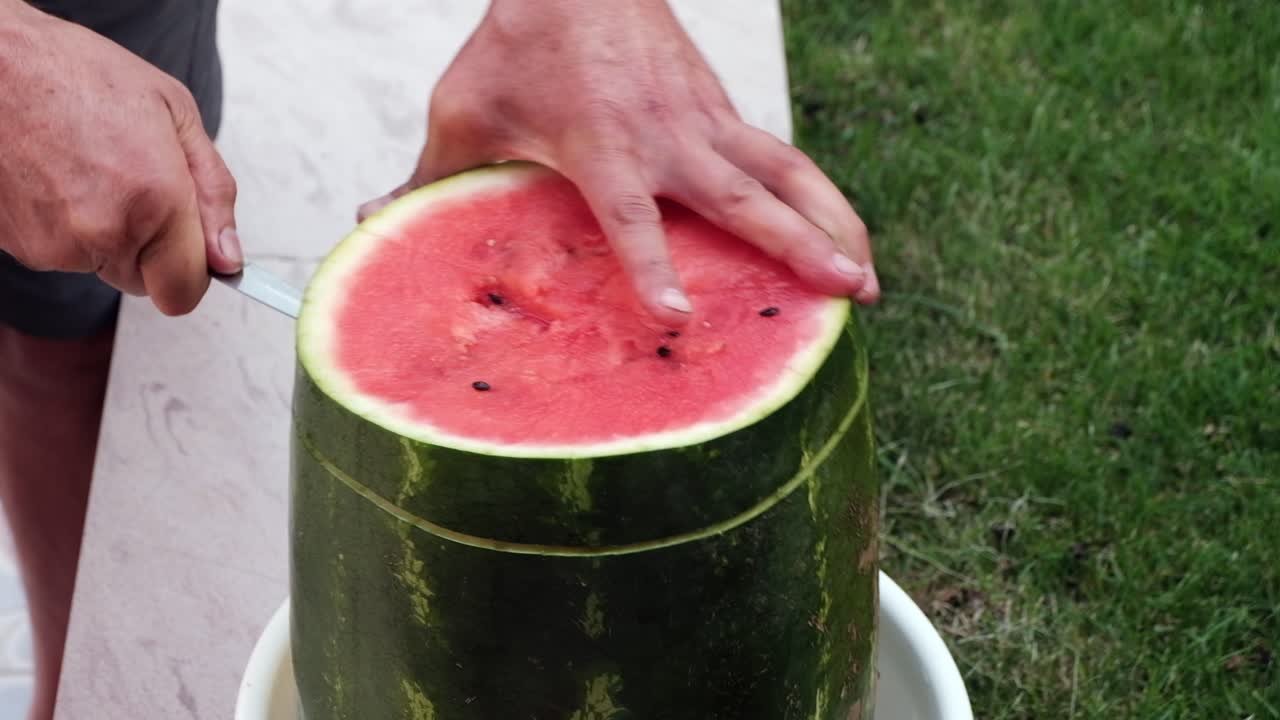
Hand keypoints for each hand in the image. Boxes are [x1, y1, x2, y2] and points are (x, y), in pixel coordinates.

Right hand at [0, 2, 240, 315]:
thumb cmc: (75, 72)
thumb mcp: (175, 112)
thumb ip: (213, 193)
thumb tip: (228, 257)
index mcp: (155, 201)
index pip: (185, 292)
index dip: (193, 273)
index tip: (191, 249)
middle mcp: (104, 231)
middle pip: (144, 281)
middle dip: (150, 245)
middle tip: (131, 181)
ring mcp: (53, 243)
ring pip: (101, 263)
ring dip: (104, 230)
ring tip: (87, 166)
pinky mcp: (17, 244)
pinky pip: (61, 250)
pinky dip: (64, 222)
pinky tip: (57, 174)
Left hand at [358, 0, 877, 325]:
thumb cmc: (519, 43)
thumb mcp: (467, 109)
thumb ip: (427, 177)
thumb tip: (370, 226)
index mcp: (601, 142)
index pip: (631, 213)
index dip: (652, 264)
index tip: (677, 317)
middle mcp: (667, 134)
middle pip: (744, 196)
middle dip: (800, 245)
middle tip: (848, 292)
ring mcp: (705, 119)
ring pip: (786, 172)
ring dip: (833, 222)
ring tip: (868, 280)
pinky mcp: (722, 108)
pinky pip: (779, 156)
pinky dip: (816, 197)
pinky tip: (838, 233)